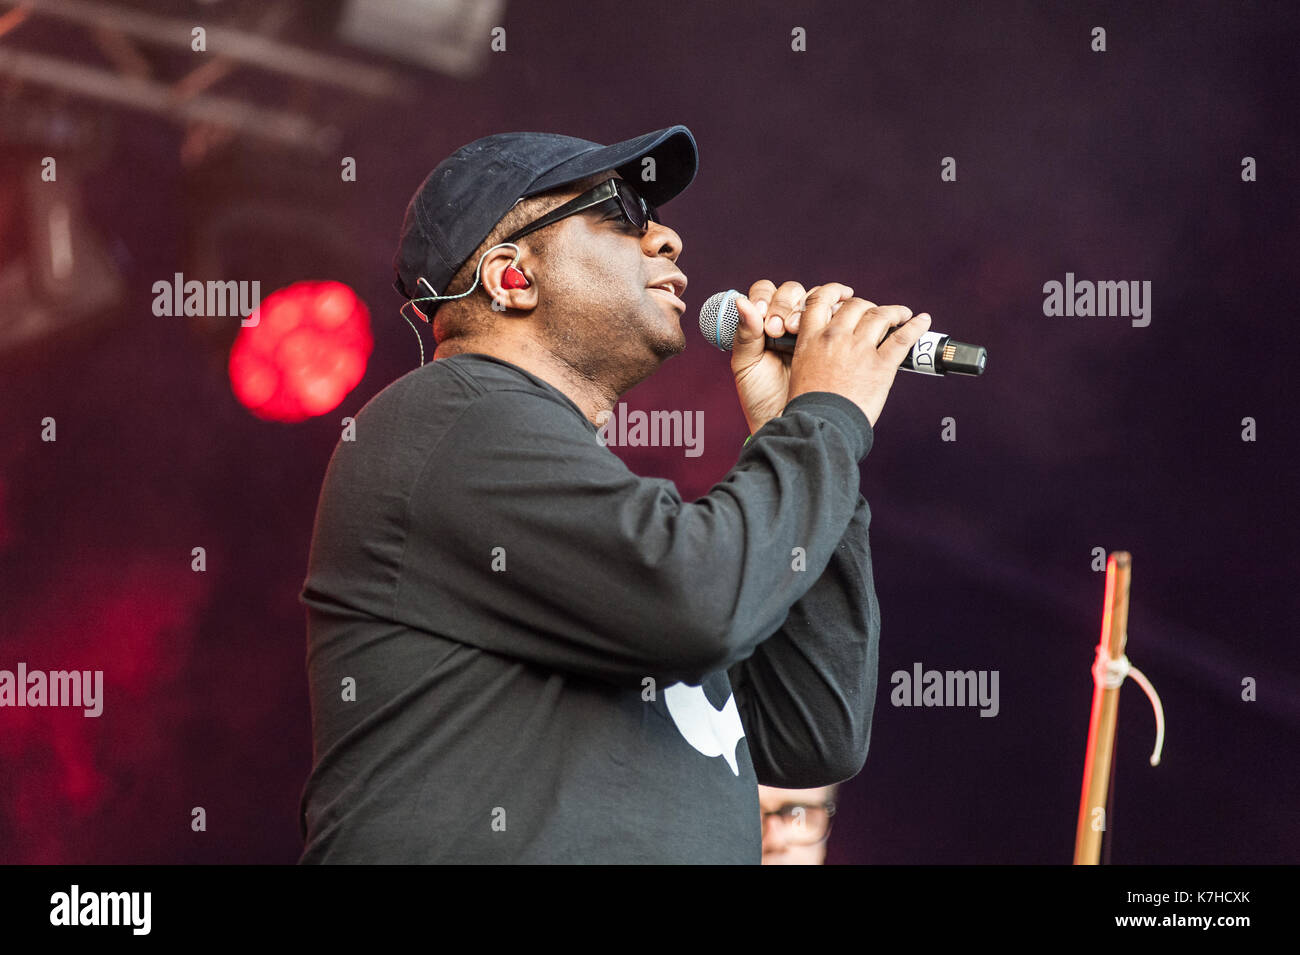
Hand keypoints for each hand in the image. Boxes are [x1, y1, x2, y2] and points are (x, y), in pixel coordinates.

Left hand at [732, 280, 853, 433]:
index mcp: (763, 322)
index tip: (762, 317)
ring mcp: (812, 327)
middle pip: (791, 292)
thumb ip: (744, 335)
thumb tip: (741, 300)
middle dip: (784, 305)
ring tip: (797, 330)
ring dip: (809, 307)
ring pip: (815, 299)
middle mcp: (787, 320)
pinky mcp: (833, 337)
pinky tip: (831, 318)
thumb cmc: (761, 396)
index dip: (765, 298)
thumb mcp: (746, 366)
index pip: (766, 292)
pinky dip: (835, 310)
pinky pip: (837, 314)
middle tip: (778, 329)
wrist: (789, 423)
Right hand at [785, 284, 930, 427]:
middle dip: (867, 306)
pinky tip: (922, 321)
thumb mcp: (799, 371)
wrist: (820, 426)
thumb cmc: (808, 407)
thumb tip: (824, 349)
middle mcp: (835, 338)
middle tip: (874, 313)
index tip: (844, 295)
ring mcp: (859, 349)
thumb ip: (812, 353)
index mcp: (811, 339)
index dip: (834, 292)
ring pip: (880, 316)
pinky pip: (902, 338)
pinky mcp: (880, 365)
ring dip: (893, 312)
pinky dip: (916, 327)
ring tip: (902, 314)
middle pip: (855, 306)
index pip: (820, 300)